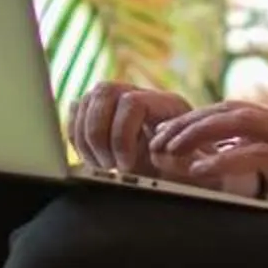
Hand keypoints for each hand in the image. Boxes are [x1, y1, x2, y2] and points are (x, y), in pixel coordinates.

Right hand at [67, 82, 192, 177]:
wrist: (181, 175)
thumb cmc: (188, 174)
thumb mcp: (190, 171)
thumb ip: (178, 162)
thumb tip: (158, 152)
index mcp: (167, 103)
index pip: (132, 102)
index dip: (122, 136)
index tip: (125, 167)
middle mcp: (141, 94)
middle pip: (104, 92)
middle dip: (98, 135)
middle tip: (108, 167)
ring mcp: (119, 101)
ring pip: (86, 101)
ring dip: (85, 138)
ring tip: (100, 166)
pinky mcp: (101, 113)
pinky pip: (76, 113)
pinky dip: (77, 138)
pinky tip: (92, 160)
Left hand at [145, 103, 267, 239]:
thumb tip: (240, 171)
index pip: (244, 112)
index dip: (205, 120)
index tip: (173, 135)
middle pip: (237, 110)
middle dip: (192, 121)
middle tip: (158, 138)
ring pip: (245, 124)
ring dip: (200, 134)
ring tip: (168, 149)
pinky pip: (265, 157)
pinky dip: (227, 160)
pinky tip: (202, 171)